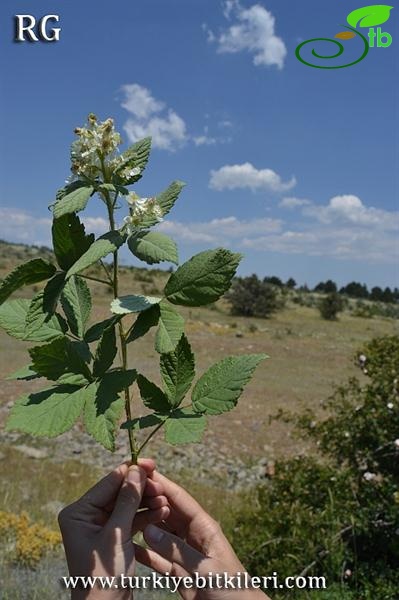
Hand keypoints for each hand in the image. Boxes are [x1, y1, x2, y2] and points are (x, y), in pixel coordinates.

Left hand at [58, 459, 168, 599]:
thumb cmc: (104, 577)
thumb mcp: (117, 535)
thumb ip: (127, 500)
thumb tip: (136, 470)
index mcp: (78, 512)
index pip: (108, 483)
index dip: (131, 472)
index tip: (151, 463)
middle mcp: (86, 517)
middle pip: (119, 493)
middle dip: (142, 489)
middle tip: (162, 486)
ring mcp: (99, 527)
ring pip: (127, 505)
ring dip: (147, 502)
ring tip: (165, 501)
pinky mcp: (113, 538)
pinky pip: (130, 520)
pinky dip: (146, 516)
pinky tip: (162, 512)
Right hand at [135, 471, 269, 599]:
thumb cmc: (231, 589)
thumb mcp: (204, 569)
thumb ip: (177, 550)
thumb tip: (149, 530)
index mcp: (204, 527)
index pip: (179, 498)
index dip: (161, 483)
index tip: (141, 470)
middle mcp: (193, 536)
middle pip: (167, 512)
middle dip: (149, 500)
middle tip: (125, 490)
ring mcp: (185, 554)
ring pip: (161, 533)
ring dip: (145, 524)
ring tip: (122, 514)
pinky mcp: (180, 573)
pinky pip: (159, 559)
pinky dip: (145, 553)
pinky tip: (129, 547)